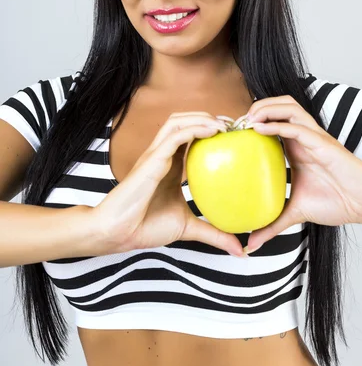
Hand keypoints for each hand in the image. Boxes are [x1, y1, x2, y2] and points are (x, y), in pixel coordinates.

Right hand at [92, 112, 246, 257]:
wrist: (118, 233)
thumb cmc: (145, 227)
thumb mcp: (188, 227)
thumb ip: (213, 233)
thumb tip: (238, 249)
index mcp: (169, 165)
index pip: (189, 135)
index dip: (209, 129)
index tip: (233, 134)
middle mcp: (162, 155)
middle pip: (183, 120)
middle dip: (207, 116)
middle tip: (232, 125)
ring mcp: (155, 155)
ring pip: (177, 121)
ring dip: (201, 117)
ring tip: (223, 124)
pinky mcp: (152, 160)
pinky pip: (174, 136)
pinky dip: (194, 128)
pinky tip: (212, 131)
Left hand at [243, 95, 361, 251]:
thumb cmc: (336, 202)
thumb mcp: (295, 213)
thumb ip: (272, 225)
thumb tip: (250, 245)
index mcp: (297, 147)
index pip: (274, 120)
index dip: (252, 119)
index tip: (231, 132)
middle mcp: (305, 137)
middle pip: (280, 105)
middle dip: (257, 106)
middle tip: (237, 123)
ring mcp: (315, 138)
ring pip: (289, 107)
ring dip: (266, 108)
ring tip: (246, 121)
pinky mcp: (324, 144)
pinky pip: (298, 127)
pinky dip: (278, 124)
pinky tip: (260, 129)